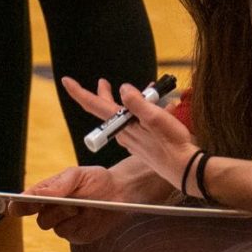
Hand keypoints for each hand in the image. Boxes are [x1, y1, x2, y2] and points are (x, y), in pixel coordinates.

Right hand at [27, 164, 133, 244]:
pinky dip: (78, 226)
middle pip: (40, 218)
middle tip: (71, 203)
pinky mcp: (77, 235)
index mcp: (49, 192)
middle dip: (54, 210)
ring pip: (54, 228)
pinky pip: (69, 235)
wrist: (120, 192)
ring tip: (82, 207)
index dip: (18, 205)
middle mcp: (53, 210)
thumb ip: (58, 185)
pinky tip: (88, 217)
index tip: (14, 207)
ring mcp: (64, 224)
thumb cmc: (97, 180)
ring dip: (67, 217)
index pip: (27, 201)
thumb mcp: (78, 175)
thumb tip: (36, 194)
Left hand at [60, 76, 199, 188]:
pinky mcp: (144, 143)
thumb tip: (123, 89)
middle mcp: (123, 133)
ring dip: (133, 100)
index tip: (65, 80)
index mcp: (122, 125)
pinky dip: (147, 111)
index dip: (79, 92)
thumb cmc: (172, 145)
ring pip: (126, 116)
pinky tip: (165, 106)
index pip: (94, 105)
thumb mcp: (155, 119)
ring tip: (148, 88)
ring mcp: (133, 139)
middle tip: (102, 82)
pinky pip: (139, 123)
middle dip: (105, 94)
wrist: (186, 171)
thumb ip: (138, 103)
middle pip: (108, 110)